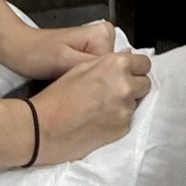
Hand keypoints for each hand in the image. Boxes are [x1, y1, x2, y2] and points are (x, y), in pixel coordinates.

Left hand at [15, 18, 116, 81]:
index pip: (118, 65)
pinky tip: (73, 85)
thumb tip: (120, 67)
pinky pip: (97, 72)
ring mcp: (96, 45)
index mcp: (102, 33)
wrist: (18, 49)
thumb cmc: (37, 53)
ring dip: (91, 83)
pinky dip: (86, 81)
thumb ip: (93, 62)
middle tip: (75, 86)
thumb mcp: (65, 61)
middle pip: (114, 69)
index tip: (86, 89)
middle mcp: (103, 36)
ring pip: (106, 73)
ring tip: (71, 85)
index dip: (103, 81)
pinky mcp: (88, 54)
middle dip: (97, 82)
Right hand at [30, 50, 152, 166]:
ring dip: (126, 103)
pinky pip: (127, 120)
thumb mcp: (80, 68)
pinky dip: (118, 119)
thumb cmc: (56, 97)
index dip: (135, 68)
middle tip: (114, 91)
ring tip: (103, 107)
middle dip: (133, 85)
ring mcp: (126, 109)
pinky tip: (99, 120)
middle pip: (144, 83)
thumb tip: (127, 56)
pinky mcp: (123, 128)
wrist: (42, 128)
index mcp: (117, 65)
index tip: (128, 73)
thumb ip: (108, 62)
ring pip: (136, 102)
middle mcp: (126, 85)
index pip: (144, 63)